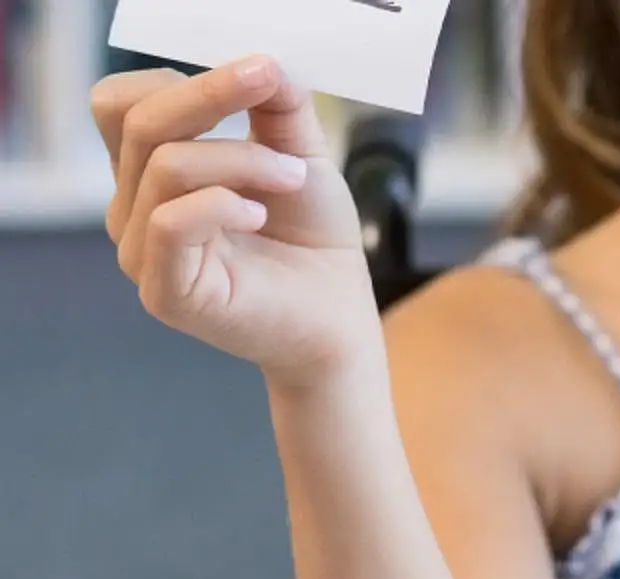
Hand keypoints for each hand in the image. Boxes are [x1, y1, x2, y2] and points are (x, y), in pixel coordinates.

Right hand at [92, 56, 378, 386]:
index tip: (256, 75)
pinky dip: (222, 204)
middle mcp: (133, 210)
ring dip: (240, 158)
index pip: (123, 103)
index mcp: (149, 173)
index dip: (182, 78)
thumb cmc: (314, 244)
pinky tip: (261, 215)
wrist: (341, 321)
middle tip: (271, 92)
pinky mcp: (165, 292)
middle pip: (136, 120)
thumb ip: (277, 105)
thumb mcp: (299, 155)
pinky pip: (169, 222)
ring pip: (163, 165)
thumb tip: (265, 60)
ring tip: (293, 177)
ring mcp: (143, 253)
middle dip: (210, 97)